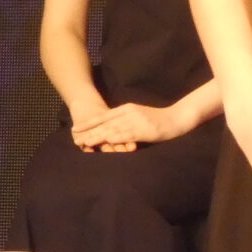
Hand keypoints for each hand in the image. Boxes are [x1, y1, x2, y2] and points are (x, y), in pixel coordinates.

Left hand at [72, 102, 193, 151]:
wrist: (178, 117)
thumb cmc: (159, 120)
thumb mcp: (139, 116)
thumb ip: (127, 120)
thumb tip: (113, 129)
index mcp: (127, 109)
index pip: (103, 117)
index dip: (89, 123)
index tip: (75, 129)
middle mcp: (128, 113)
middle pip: (105, 123)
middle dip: (89, 131)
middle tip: (74, 137)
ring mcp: (136, 121)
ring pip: (112, 129)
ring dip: (98, 136)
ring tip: (84, 142)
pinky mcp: (143, 129)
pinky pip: (127, 134)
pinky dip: (115, 139)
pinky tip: (106, 142)